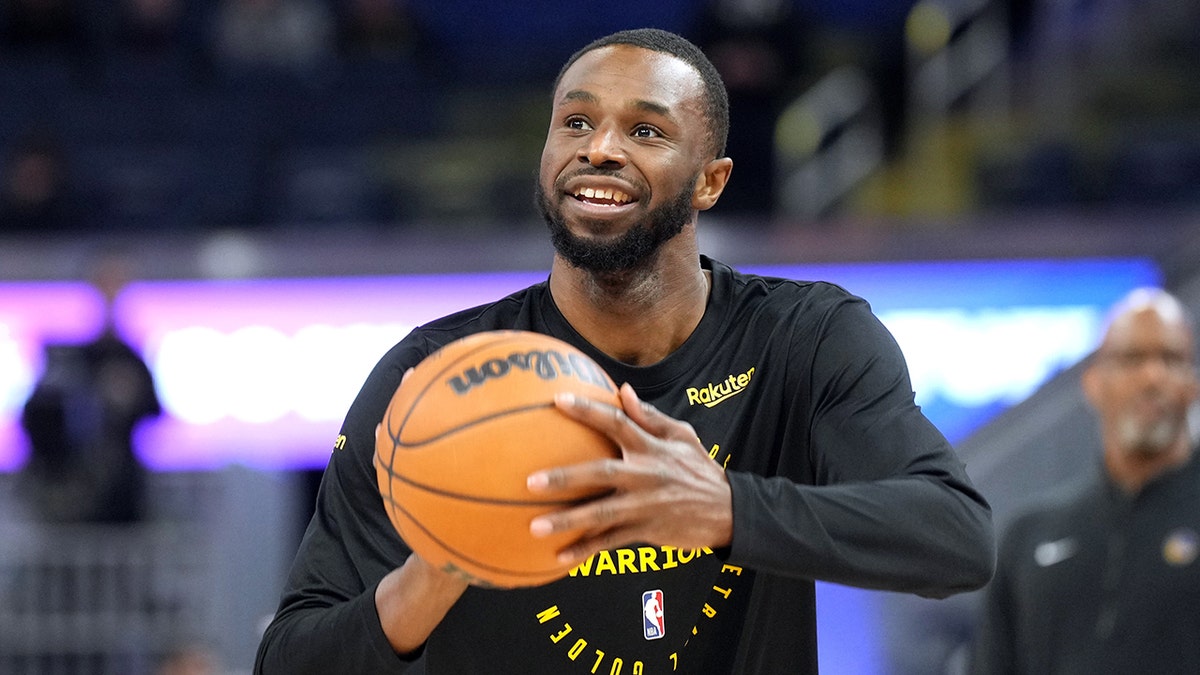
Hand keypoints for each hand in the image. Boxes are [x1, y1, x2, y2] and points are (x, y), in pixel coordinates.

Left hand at [527, 383, 732, 565]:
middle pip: (600, 473)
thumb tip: (622, 390)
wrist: (729, 512)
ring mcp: (644, 505)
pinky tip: (559, 556)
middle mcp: (645, 474)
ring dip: (567, 520)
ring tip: (534, 526)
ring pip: (600, 514)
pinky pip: (610, 542)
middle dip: (566, 477)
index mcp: (651, 447)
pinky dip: (585, 549)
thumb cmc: (700, 470)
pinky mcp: (647, 531)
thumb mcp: (683, 436)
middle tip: (530, 480)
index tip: (558, 400)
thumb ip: (650, 416)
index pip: (617, 422)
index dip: (589, 410)